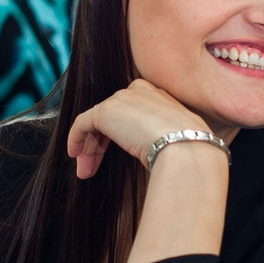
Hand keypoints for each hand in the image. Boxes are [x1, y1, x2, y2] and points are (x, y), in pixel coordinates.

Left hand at [67, 79, 210, 179]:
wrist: (185, 145)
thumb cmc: (188, 147)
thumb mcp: (175, 137)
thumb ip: (160, 136)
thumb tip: (149, 150)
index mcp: (158, 96)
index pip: (130, 112)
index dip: (119, 134)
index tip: (115, 155)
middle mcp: (139, 91)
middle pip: (112, 117)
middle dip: (100, 144)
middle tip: (93, 166)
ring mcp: (122, 99)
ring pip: (97, 123)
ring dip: (89, 148)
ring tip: (86, 171)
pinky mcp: (106, 111)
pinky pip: (82, 124)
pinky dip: (76, 139)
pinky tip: (75, 155)